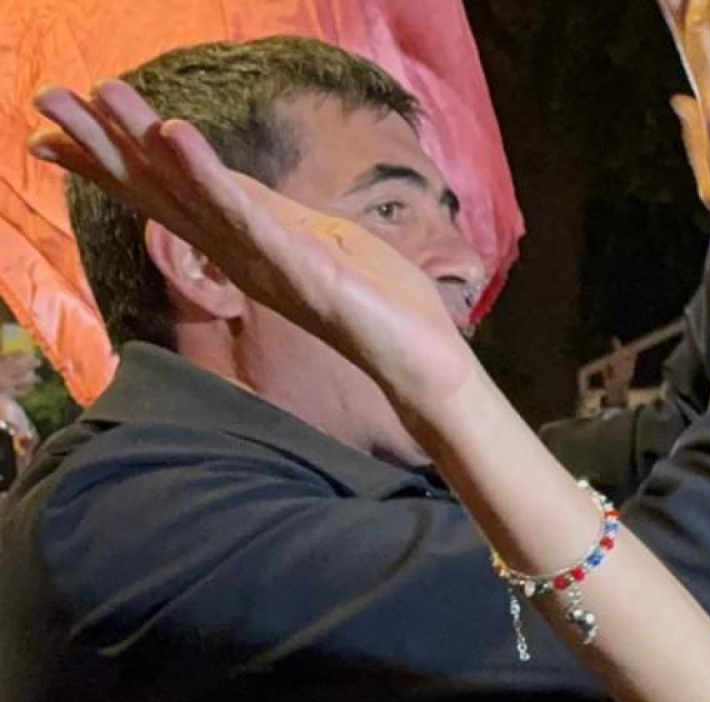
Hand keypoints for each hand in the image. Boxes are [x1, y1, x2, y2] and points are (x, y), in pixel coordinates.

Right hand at [31, 82, 477, 407]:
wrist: (427, 360)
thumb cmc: (382, 303)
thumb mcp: (321, 241)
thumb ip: (276, 216)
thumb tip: (244, 190)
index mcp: (243, 242)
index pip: (168, 193)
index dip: (113, 161)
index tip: (54, 131)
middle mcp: (239, 250)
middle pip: (159, 189)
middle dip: (102, 144)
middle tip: (44, 101)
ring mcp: (263, 258)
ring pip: (190, 193)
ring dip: (144, 144)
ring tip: (104, 96)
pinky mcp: (297, 264)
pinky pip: (245, 214)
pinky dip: (209, 174)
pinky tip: (176, 135)